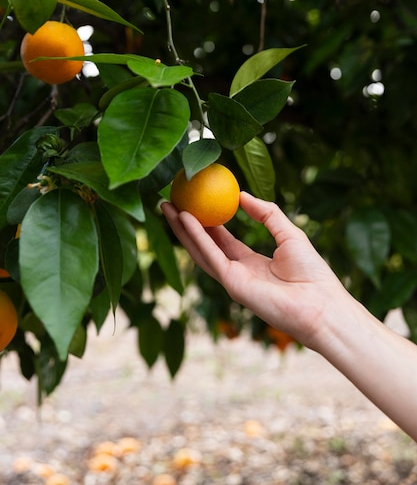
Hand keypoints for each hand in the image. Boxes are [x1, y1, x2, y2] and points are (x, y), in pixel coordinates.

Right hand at [161, 191, 346, 350]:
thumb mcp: (289, 233)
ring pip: (200, 251)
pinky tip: (187, 219)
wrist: (321, 304)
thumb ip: (267, 213)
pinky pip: (211, 256)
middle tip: (170, 202)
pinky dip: (197, 237)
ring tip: (168, 207)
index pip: (222, 240)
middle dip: (184, 225)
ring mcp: (232, 280)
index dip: (206, 222)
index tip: (194, 203)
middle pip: (204, 245)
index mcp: (251, 263)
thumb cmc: (312, 272)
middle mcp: (237, 272)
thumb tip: (242, 195)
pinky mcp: (232, 284)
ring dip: (182, 229)